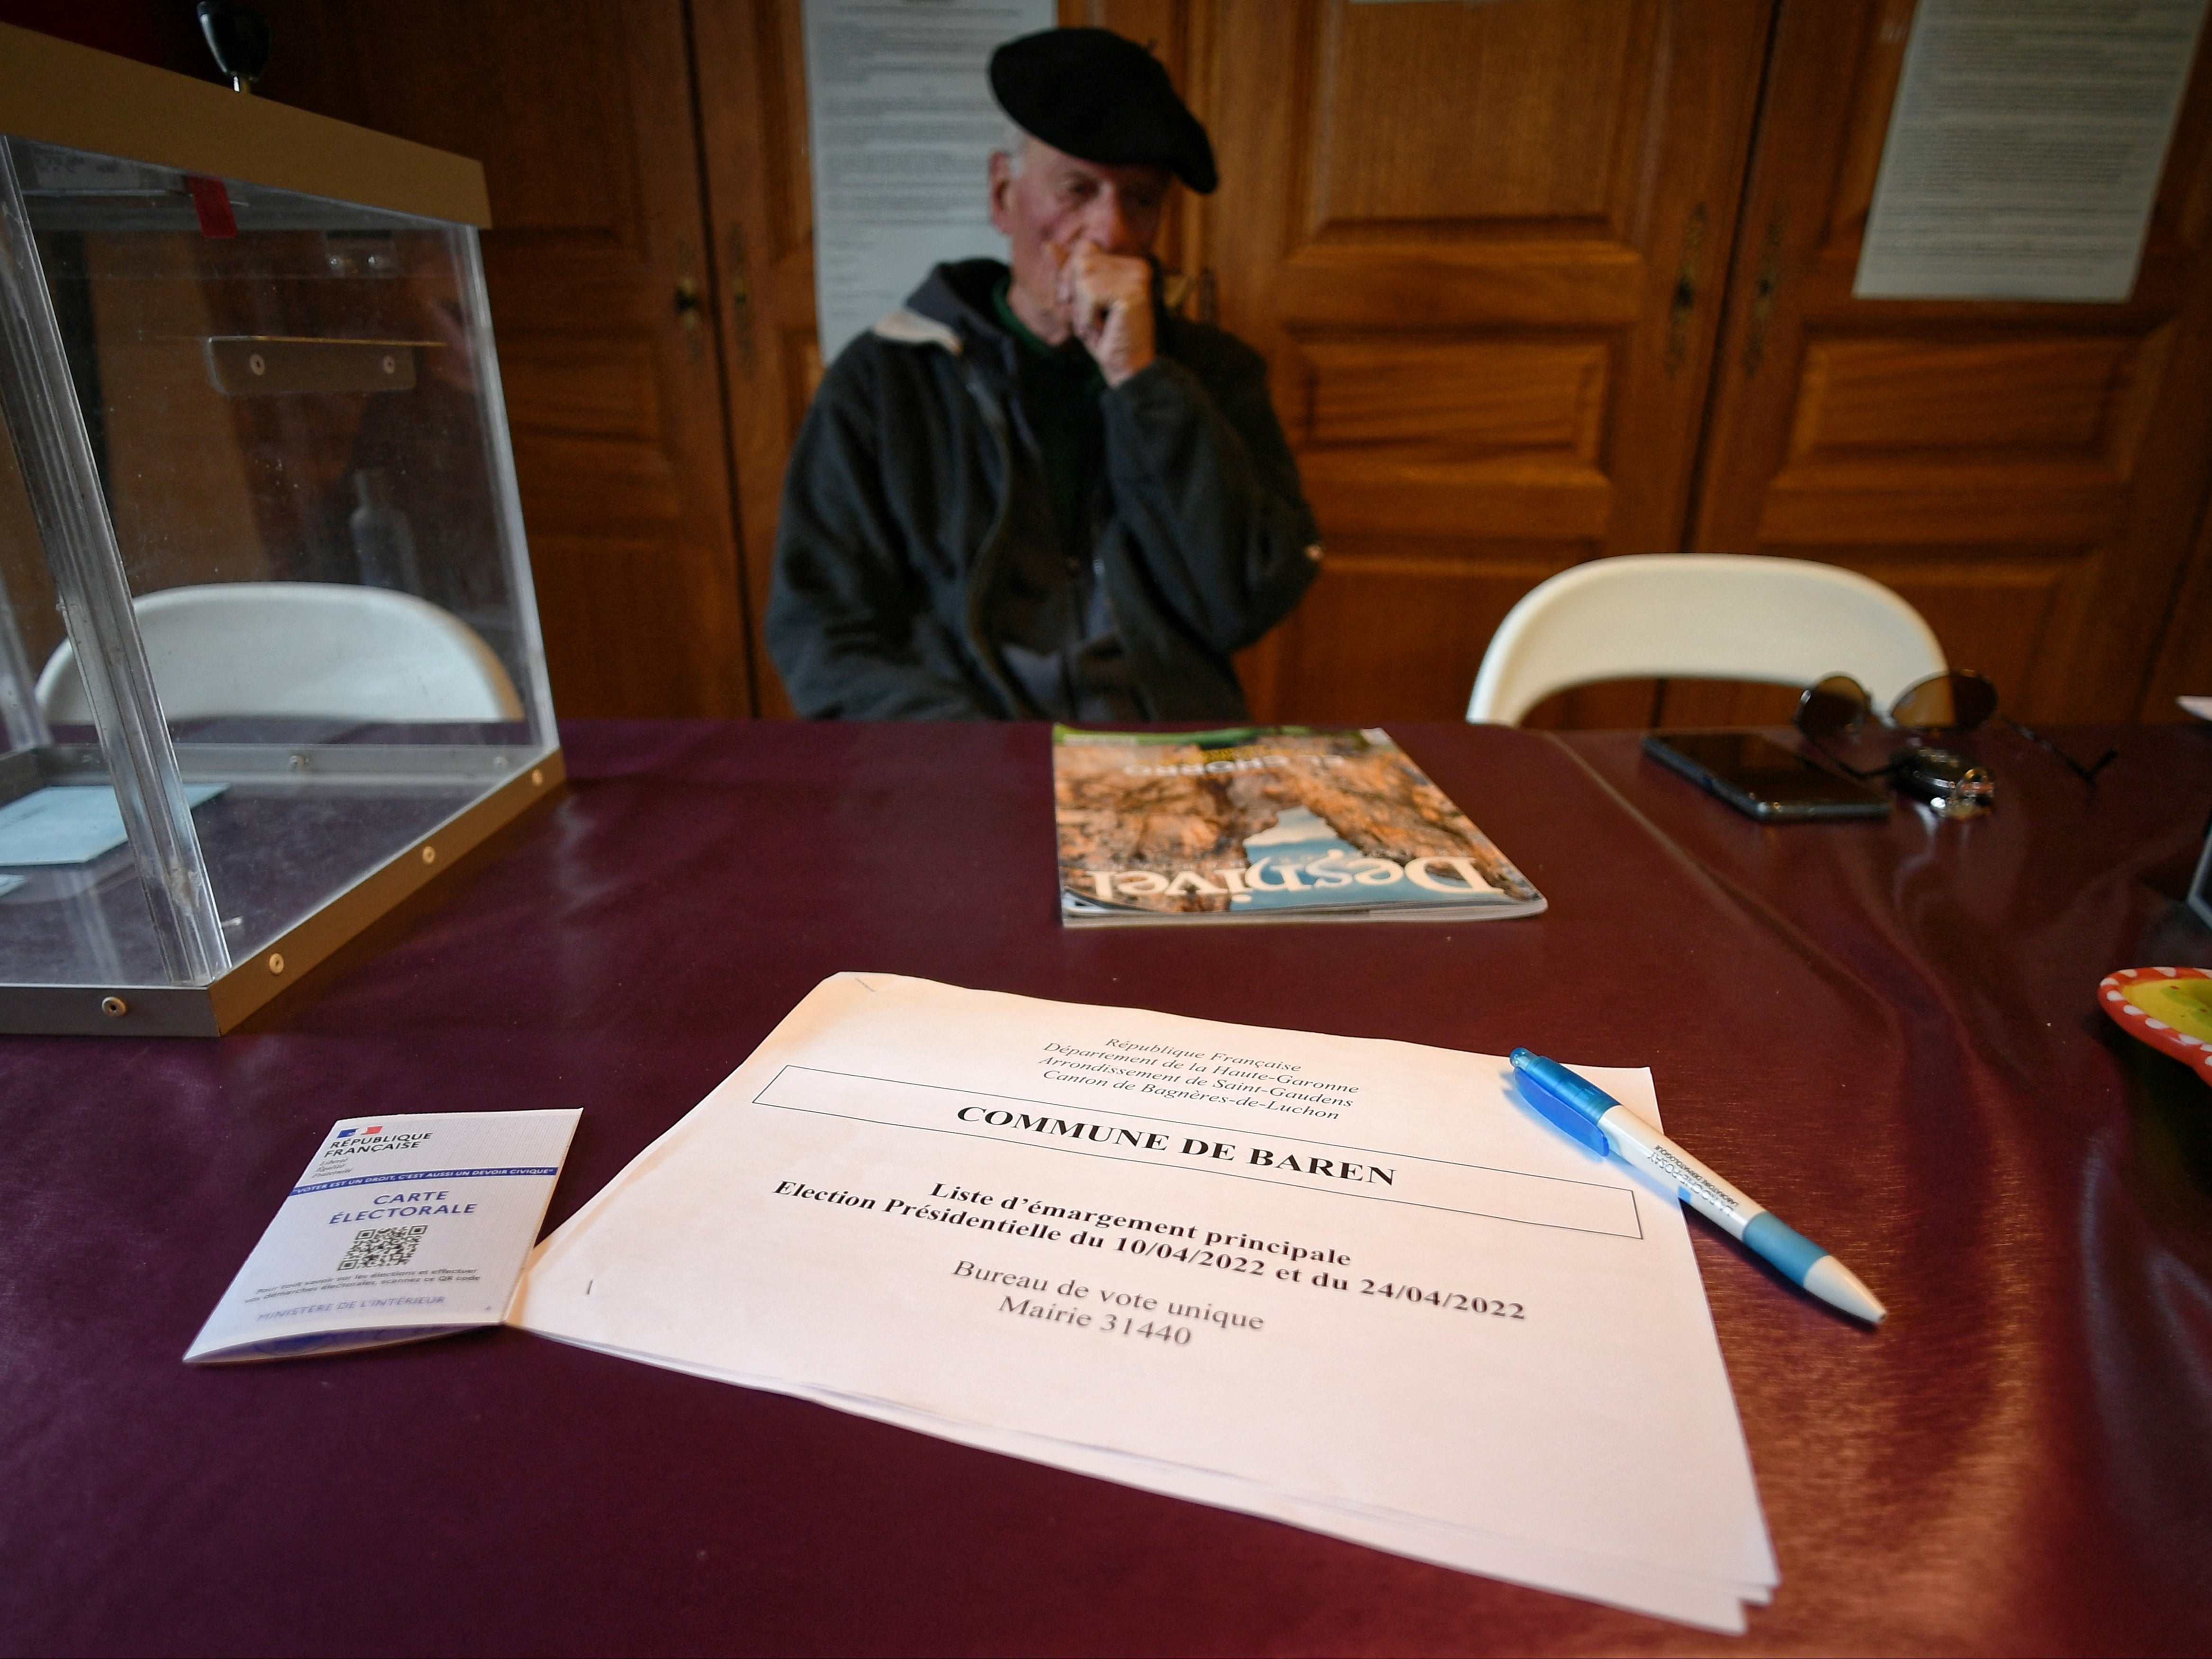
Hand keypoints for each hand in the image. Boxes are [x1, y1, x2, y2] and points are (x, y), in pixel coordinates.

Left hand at [1054, 240, 1154, 386]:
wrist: (1126, 369)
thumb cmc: (1105, 339)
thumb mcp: (1080, 301)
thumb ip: (1067, 272)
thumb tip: (1048, 245)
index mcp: (1128, 264)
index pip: (1084, 249)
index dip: (1070, 278)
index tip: (1079, 306)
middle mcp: (1136, 265)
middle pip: (1081, 261)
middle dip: (1075, 294)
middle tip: (1091, 321)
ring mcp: (1137, 277)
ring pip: (1083, 277)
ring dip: (1082, 309)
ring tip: (1099, 326)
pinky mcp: (1133, 292)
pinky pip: (1090, 293)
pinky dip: (1088, 317)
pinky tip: (1104, 330)